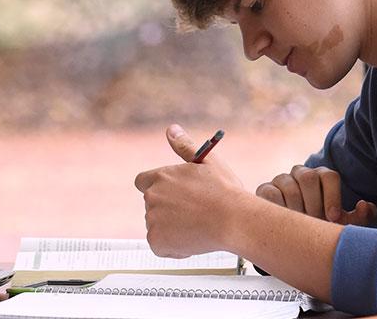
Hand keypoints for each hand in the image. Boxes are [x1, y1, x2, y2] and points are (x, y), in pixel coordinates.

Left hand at [134, 124, 252, 257]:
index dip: (157, 189)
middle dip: (168, 210)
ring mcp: (152, 218)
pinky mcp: (156, 240)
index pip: (142, 182)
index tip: (172, 197)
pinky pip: (160, 246)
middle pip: (152, 206)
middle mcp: (153, 196)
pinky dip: (173, 247)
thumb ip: (184, 147)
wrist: (234, 219)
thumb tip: (171, 130)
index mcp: (161, 176)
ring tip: (198, 226)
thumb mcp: (206, 162)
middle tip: (194, 214)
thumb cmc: (225, 191)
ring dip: (172, 229)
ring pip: (158, 226)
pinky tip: (193, 239)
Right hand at [255, 165, 376, 225]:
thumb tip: (364, 206)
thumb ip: (359, 217)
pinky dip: (279, 207)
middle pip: (309, 177)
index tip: (333, 217)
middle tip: (315, 223)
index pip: (329, 176)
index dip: (333, 196)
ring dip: (296, 208)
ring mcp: (282, 180)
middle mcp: (302, 174)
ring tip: (300, 225)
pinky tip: (284, 221)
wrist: (290, 236)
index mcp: (322, 178)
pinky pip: (271, 192)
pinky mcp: (265, 189)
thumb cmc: (319, 227)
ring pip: (289, 184)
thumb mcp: (340, 225)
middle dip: (314, 204)